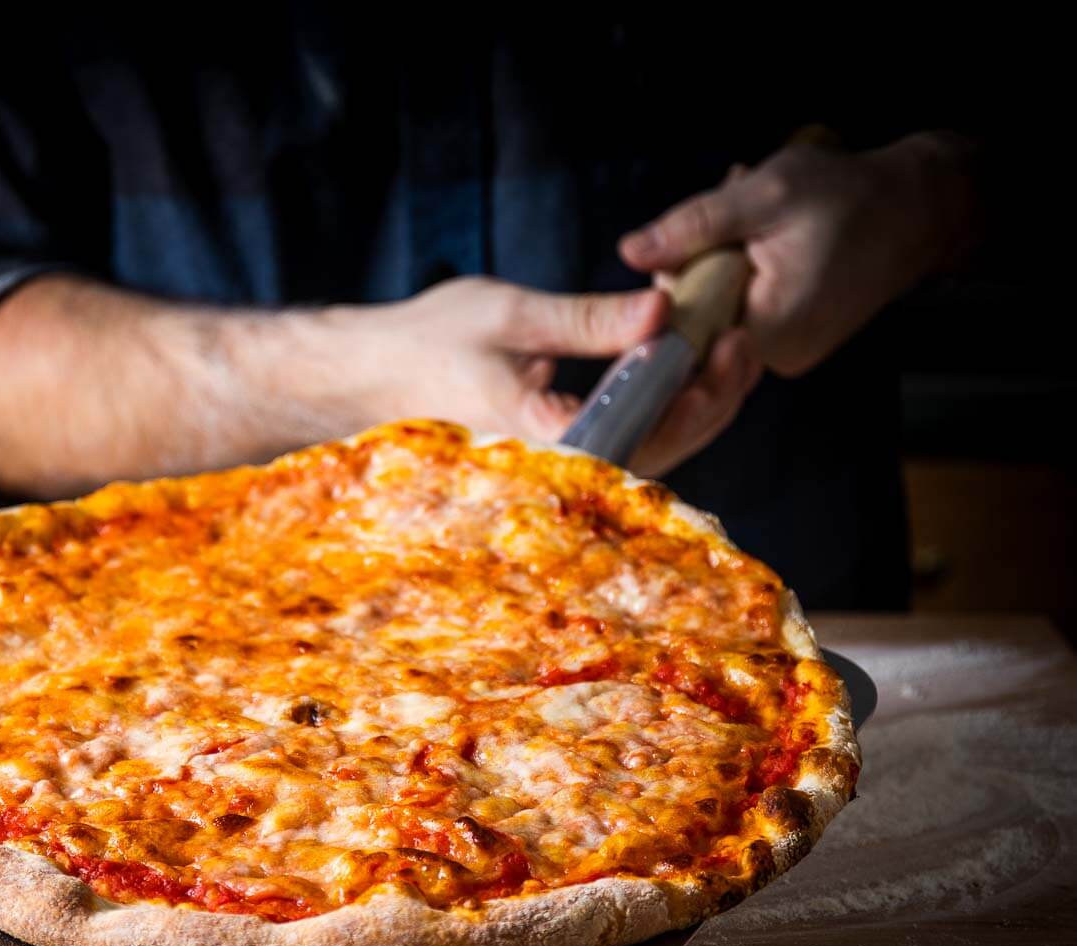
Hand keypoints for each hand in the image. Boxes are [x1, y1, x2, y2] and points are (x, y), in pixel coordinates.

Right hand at [303, 276, 760, 477]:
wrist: (371, 373)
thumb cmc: (426, 342)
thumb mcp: (510, 313)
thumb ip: (588, 320)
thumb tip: (662, 315)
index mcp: (544, 435)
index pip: (644, 429)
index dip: (699, 393)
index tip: (726, 343)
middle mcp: (555, 462)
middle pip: (660, 449)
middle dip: (712, 399)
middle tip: (743, 342)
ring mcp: (557, 459)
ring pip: (648, 447)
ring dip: (693, 403)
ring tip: (726, 348)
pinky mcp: (558, 447)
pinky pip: (625, 437)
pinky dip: (660, 403)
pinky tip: (682, 365)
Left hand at [619, 133, 979, 376]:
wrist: (919, 208)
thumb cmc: (853, 196)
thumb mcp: (764, 196)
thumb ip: (694, 227)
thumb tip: (630, 251)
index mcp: (769, 332)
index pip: (682, 331)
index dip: (672, 287)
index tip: (687, 249)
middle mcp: (775, 357)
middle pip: (696, 322)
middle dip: (699, 267)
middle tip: (731, 216)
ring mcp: (783, 352)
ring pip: (716, 312)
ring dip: (721, 265)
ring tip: (753, 222)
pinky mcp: (788, 339)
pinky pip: (740, 309)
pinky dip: (741, 273)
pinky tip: (762, 240)